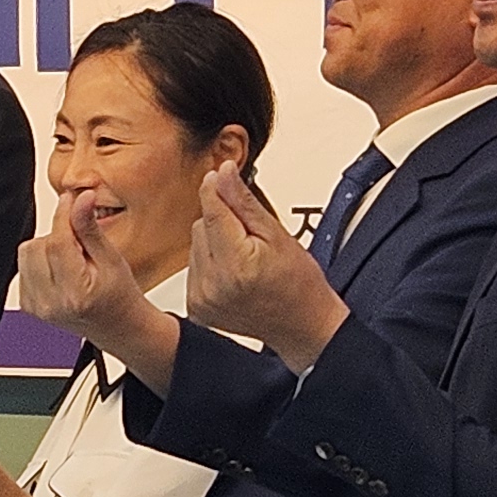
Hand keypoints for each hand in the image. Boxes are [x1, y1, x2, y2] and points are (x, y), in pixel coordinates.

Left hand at [16, 189, 152, 349]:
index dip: (63, 215)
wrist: (117, 326)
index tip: (71, 199)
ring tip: (71, 259)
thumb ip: (90, 229)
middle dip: (58, 236)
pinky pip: (23, 267)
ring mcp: (37, 307)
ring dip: (47, 247)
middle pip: (37, 246)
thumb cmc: (119, 296)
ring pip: (26, 254)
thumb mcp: (112, 260)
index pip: (57, 242)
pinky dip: (39, 261)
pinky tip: (61, 270)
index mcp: (75, 294)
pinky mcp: (28, 305)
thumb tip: (81, 199)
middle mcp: (51, 304)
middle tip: (80, 244)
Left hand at [186, 164, 351, 369]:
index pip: (212, 211)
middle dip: (223, 222)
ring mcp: (203, 299)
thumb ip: (244, 202)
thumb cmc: (298, 283)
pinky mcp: (197, 307)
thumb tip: (224, 171)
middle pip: (201, 226)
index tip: (221, 173)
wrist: (302, 324)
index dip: (216, 188)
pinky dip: (211, 263)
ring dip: (216, 243)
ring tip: (245, 258)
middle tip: (251, 238)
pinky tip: (233, 272)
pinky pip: (194, 267)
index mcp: (237, 265)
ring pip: (195, 245)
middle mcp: (214, 285)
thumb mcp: (277, 234)